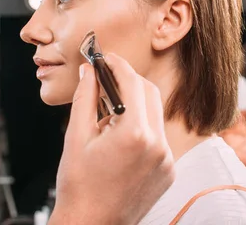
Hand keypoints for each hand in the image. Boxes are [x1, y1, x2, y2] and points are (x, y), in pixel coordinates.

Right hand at [50, 53, 174, 224]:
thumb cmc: (79, 186)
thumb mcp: (76, 136)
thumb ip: (85, 98)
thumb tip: (90, 71)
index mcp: (135, 134)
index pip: (134, 83)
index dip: (119, 66)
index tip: (108, 59)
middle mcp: (158, 145)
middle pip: (150, 93)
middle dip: (129, 81)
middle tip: (107, 79)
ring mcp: (167, 160)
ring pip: (155, 114)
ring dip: (136, 105)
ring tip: (108, 115)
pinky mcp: (168, 171)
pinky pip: (159, 136)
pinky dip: (142, 128)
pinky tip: (120, 138)